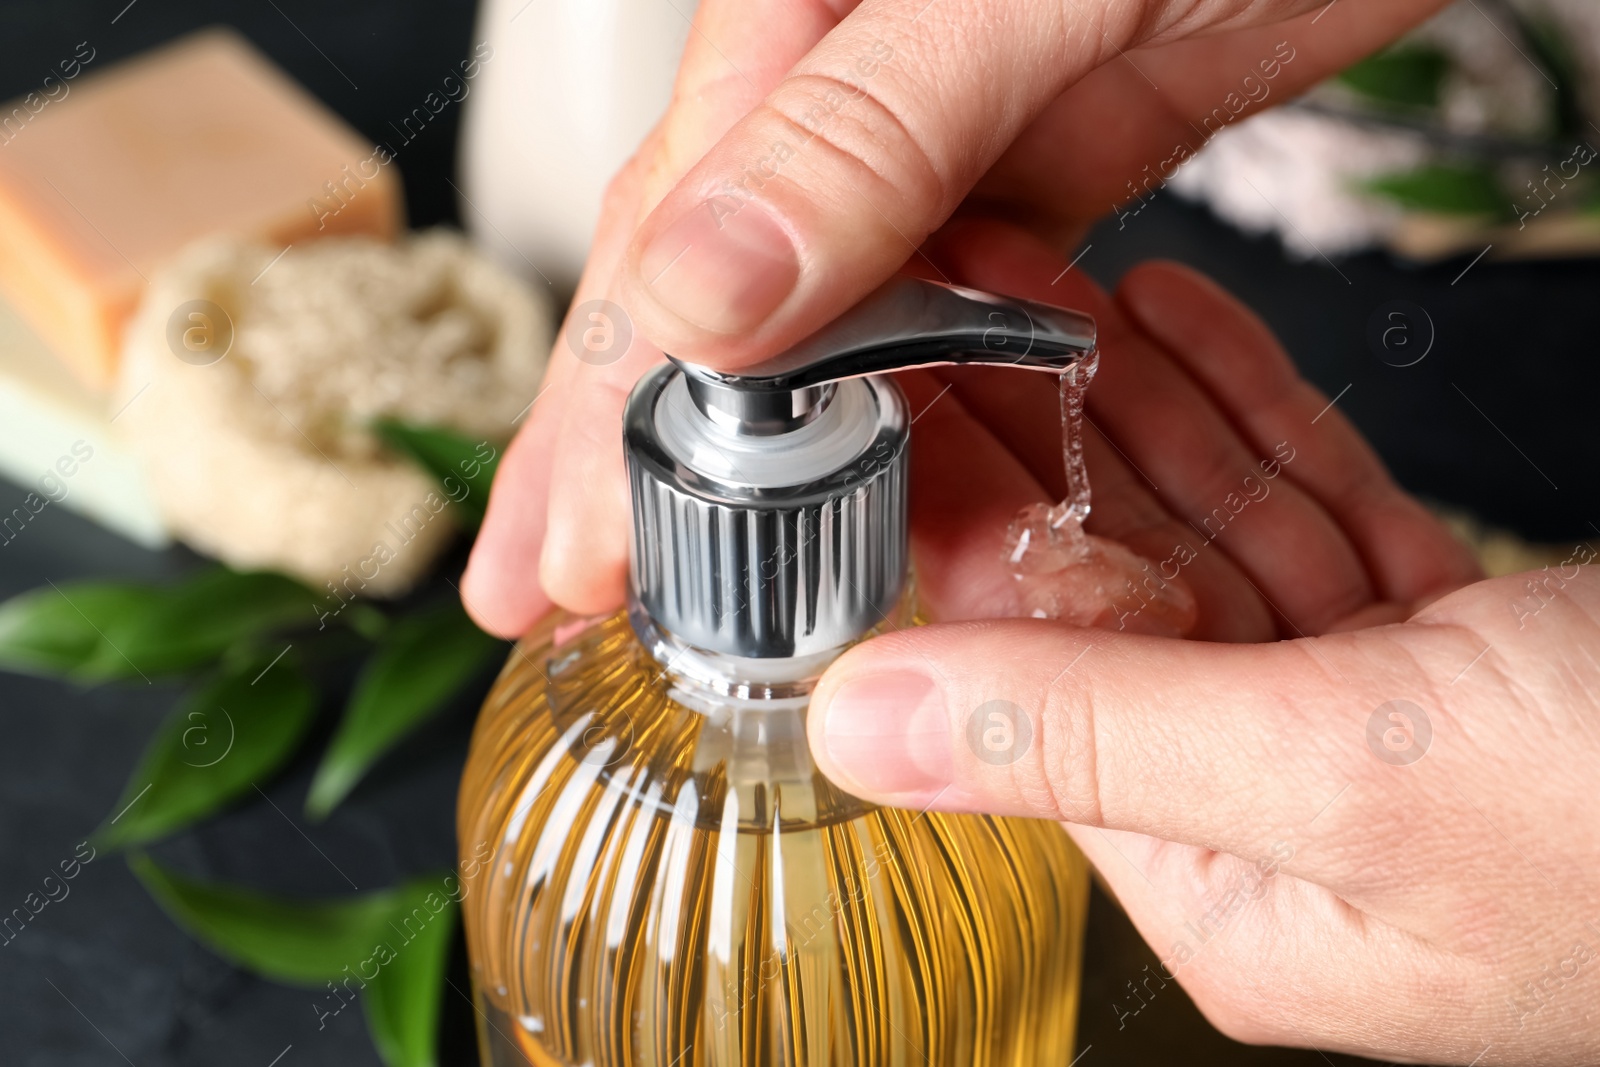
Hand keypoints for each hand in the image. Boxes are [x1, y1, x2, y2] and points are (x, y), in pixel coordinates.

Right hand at [462, 0, 1453, 632]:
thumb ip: (864, 134)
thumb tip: (701, 294)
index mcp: (793, 11)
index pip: (664, 232)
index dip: (612, 409)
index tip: (574, 549)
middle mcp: (844, 70)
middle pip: (701, 277)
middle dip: (624, 440)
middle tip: (556, 576)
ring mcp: (938, 119)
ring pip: (809, 301)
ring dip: (741, 434)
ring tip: (673, 545)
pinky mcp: (1034, 150)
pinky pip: (936, 293)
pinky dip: (888, 388)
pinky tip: (851, 460)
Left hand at [807, 228, 1598, 1064]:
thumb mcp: (1352, 777)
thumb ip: (1097, 739)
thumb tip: (867, 728)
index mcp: (1230, 892)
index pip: (1034, 703)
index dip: (963, 550)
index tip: (901, 420)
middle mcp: (1284, 811)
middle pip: (1117, 602)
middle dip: (1041, 451)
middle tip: (962, 323)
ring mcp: (1372, 722)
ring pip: (1212, 540)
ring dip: (1132, 414)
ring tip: (1047, 299)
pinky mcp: (1452, 642)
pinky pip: (1315, 511)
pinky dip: (1252, 420)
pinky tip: (1175, 338)